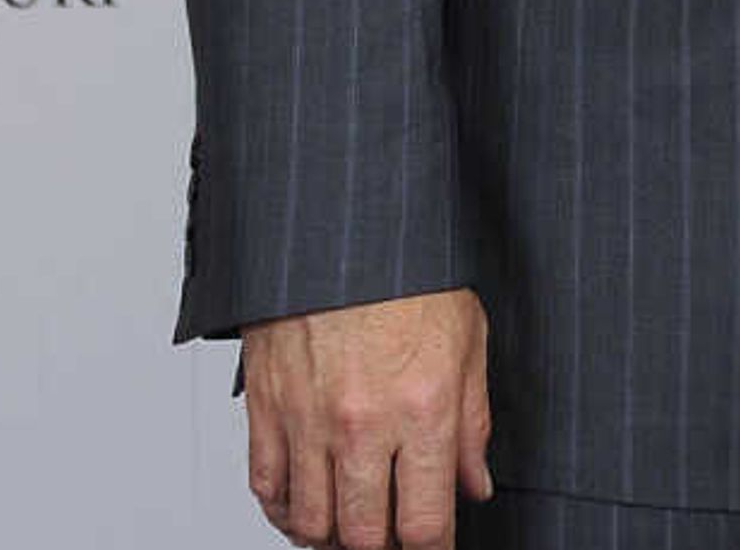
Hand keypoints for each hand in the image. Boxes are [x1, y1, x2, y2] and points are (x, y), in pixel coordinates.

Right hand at [241, 288, 493, 549]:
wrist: (345, 222)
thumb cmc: (413, 270)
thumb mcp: (469, 340)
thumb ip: (473, 423)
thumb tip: (474, 483)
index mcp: (424, 409)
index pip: (424, 524)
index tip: (435, 547)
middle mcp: (363, 423)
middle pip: (363, 537)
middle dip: (382, 549)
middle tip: (392, 535)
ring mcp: (309, 419)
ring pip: (311, 523)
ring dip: (333, 537)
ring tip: (352, 527)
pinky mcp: (268, 405)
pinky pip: (266, 487)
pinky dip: (284, 510)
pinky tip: (306, 504)